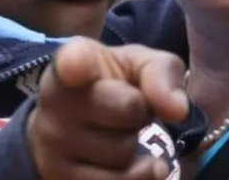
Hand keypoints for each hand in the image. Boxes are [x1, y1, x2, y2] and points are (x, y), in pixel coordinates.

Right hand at [27, 37, 187, 179]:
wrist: (72, 120)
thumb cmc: (111, 84)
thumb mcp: (139, 65)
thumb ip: (161, 73)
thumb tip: (177, 110)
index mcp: (73, 60)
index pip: (73, 63)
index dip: (77, 64)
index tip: (75, 66)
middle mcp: (54, 101)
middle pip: (128, 109)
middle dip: (139, 110)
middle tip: (125, 106)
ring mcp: (51, 143)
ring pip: (122, 154)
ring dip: (133, 147)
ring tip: (117, 133)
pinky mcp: (58, 178)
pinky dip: (135, 177)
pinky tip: (129, 164)